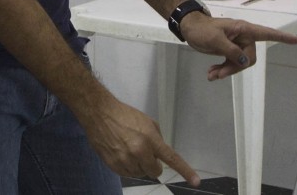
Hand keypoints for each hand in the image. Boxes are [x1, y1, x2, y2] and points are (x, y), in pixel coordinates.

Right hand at [79, 94, 200, 187]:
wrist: (100, 114)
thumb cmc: (125, 115)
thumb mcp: (147, 122)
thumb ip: (157, 139)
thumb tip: (159, 154)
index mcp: (150, 139)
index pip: (171, 158)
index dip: (185, 171)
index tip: (196, 181)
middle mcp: (139, 152)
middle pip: (154, 172)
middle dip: (152, 164)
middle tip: (144, 152)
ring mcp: (126, 161)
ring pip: (140, 174)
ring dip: (138, 166)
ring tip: (129, 149)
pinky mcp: (114, 165)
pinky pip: (127, 174)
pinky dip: (127, 167)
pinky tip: (121, 153)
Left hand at [179, 14, 296, 79]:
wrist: (189, 28)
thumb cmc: (202, 29)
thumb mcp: (215, 39)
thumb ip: (231, 50)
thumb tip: (244, 62)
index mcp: (243, 29)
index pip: (267, 33)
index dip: (282, 38)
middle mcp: (243, 37)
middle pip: (249, 58)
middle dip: (234, 68)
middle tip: (218, 74)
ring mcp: (236, 45)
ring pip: (239, 64)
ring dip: (226, 71)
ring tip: (211, 75)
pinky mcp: (228, 51)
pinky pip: (231, 64)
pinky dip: (222, 70)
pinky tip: (211, 74)